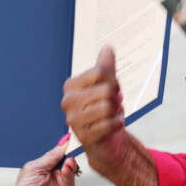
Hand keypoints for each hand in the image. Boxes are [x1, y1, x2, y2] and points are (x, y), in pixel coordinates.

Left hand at [6, 143, 76, 185]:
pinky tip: (68, 165)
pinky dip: (71, 169)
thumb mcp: (32, 170)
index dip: (61, 143)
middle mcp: (53, 170)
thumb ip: (49, 157)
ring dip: (70, 159)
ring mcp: (61, 180)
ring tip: (68, 158)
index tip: (69, 135)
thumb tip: (62, 143)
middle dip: (69, 148)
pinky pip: (72, 176)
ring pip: (70, 164)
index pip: (55, 150)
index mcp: (42, 164)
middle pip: (65, 155)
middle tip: (73, 140)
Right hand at [60, 46, 128, 179]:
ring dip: (116, 112)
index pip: (99, 72)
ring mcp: (74, 120)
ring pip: (108, 107)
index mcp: (70, 86)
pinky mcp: (84, 136)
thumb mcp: (106, 84)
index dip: (113, 80)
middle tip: (114, 104)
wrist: (106, 140)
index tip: (113, 89)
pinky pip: (110, 124)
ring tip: (111, 115)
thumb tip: (108, 45)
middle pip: (106, 89)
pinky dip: (117, 124)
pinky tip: (113, 125)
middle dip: (116, 98)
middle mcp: (68, 101)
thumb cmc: (104, 109)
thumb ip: (106, 66)